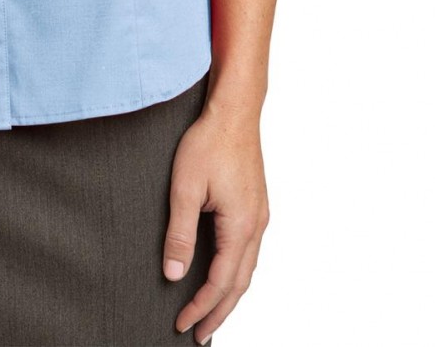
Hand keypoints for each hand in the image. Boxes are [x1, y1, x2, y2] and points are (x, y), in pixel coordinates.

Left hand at [163, 104, 269, 341]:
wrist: (234, 109)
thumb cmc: (208, 141)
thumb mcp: (185, 187)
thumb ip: (179, 233)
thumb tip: (174, 274)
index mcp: (241, 225)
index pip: (221, 281)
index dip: (201, 307)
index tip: (182, 325)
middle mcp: (257, 225)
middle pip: (240, 284)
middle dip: (219, 312)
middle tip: (198, 335)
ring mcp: (260, 214)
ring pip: (248, 269)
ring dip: (229, 294)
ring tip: (210, 313)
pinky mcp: (256, 204)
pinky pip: (249, 250)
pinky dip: (236, 271)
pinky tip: (223, 273)